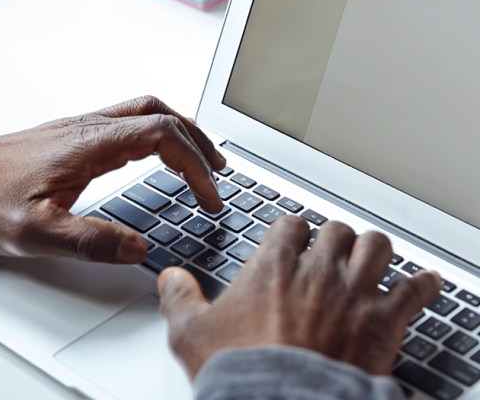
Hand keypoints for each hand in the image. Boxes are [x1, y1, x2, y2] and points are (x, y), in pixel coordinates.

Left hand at [0, 96, 224, 262]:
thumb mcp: (36, 233)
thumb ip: (90, 241)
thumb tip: (140, 247)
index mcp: (90, 143)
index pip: (162, 135)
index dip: (195, 163)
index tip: (208, 195)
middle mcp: (91, 127)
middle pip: (160, 112)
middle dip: (197, 139)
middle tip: (218, 169)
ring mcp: (83, 127)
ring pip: (145, 111)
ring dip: (178, 130)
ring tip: (199, 158)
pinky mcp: (74, 135)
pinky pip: (128, 121)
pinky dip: (156, 133)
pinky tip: (156, 154)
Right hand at [158, 216, 440, 378]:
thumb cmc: (243, 370)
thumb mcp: (192, 334)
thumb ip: (179, 299)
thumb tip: (169, 279)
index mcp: (275, 264)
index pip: (291, 224)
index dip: (294, 230)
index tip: (295, 239)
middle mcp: (318, 269)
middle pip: (337, 230)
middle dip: (335, 239)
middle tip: (332, 251)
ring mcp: (355, 292)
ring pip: (376, 246)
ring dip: (374, 250)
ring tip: (370, 257)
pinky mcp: (384, 320)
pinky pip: (416, 290)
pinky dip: (424, 284)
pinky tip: (426, 282)